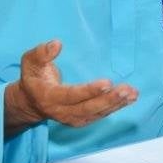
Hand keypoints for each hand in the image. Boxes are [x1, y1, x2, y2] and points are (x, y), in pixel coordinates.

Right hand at [4, 40, 137, 136]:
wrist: (31, 102)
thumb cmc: (33, 77)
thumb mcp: (30, 62)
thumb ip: (41, 53)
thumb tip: (56, 44)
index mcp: (48, 97)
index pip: (71, 96)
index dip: (89, 91)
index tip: (107, 83)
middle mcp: (61, 112)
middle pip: (87, 108)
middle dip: (108, 100)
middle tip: (125, 90)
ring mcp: (73, 118)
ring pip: (96, 113)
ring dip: (116, 104)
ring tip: (132, 93)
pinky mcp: (82, 119)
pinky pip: (100, 114)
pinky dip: (116, 107)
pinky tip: (130, 98)